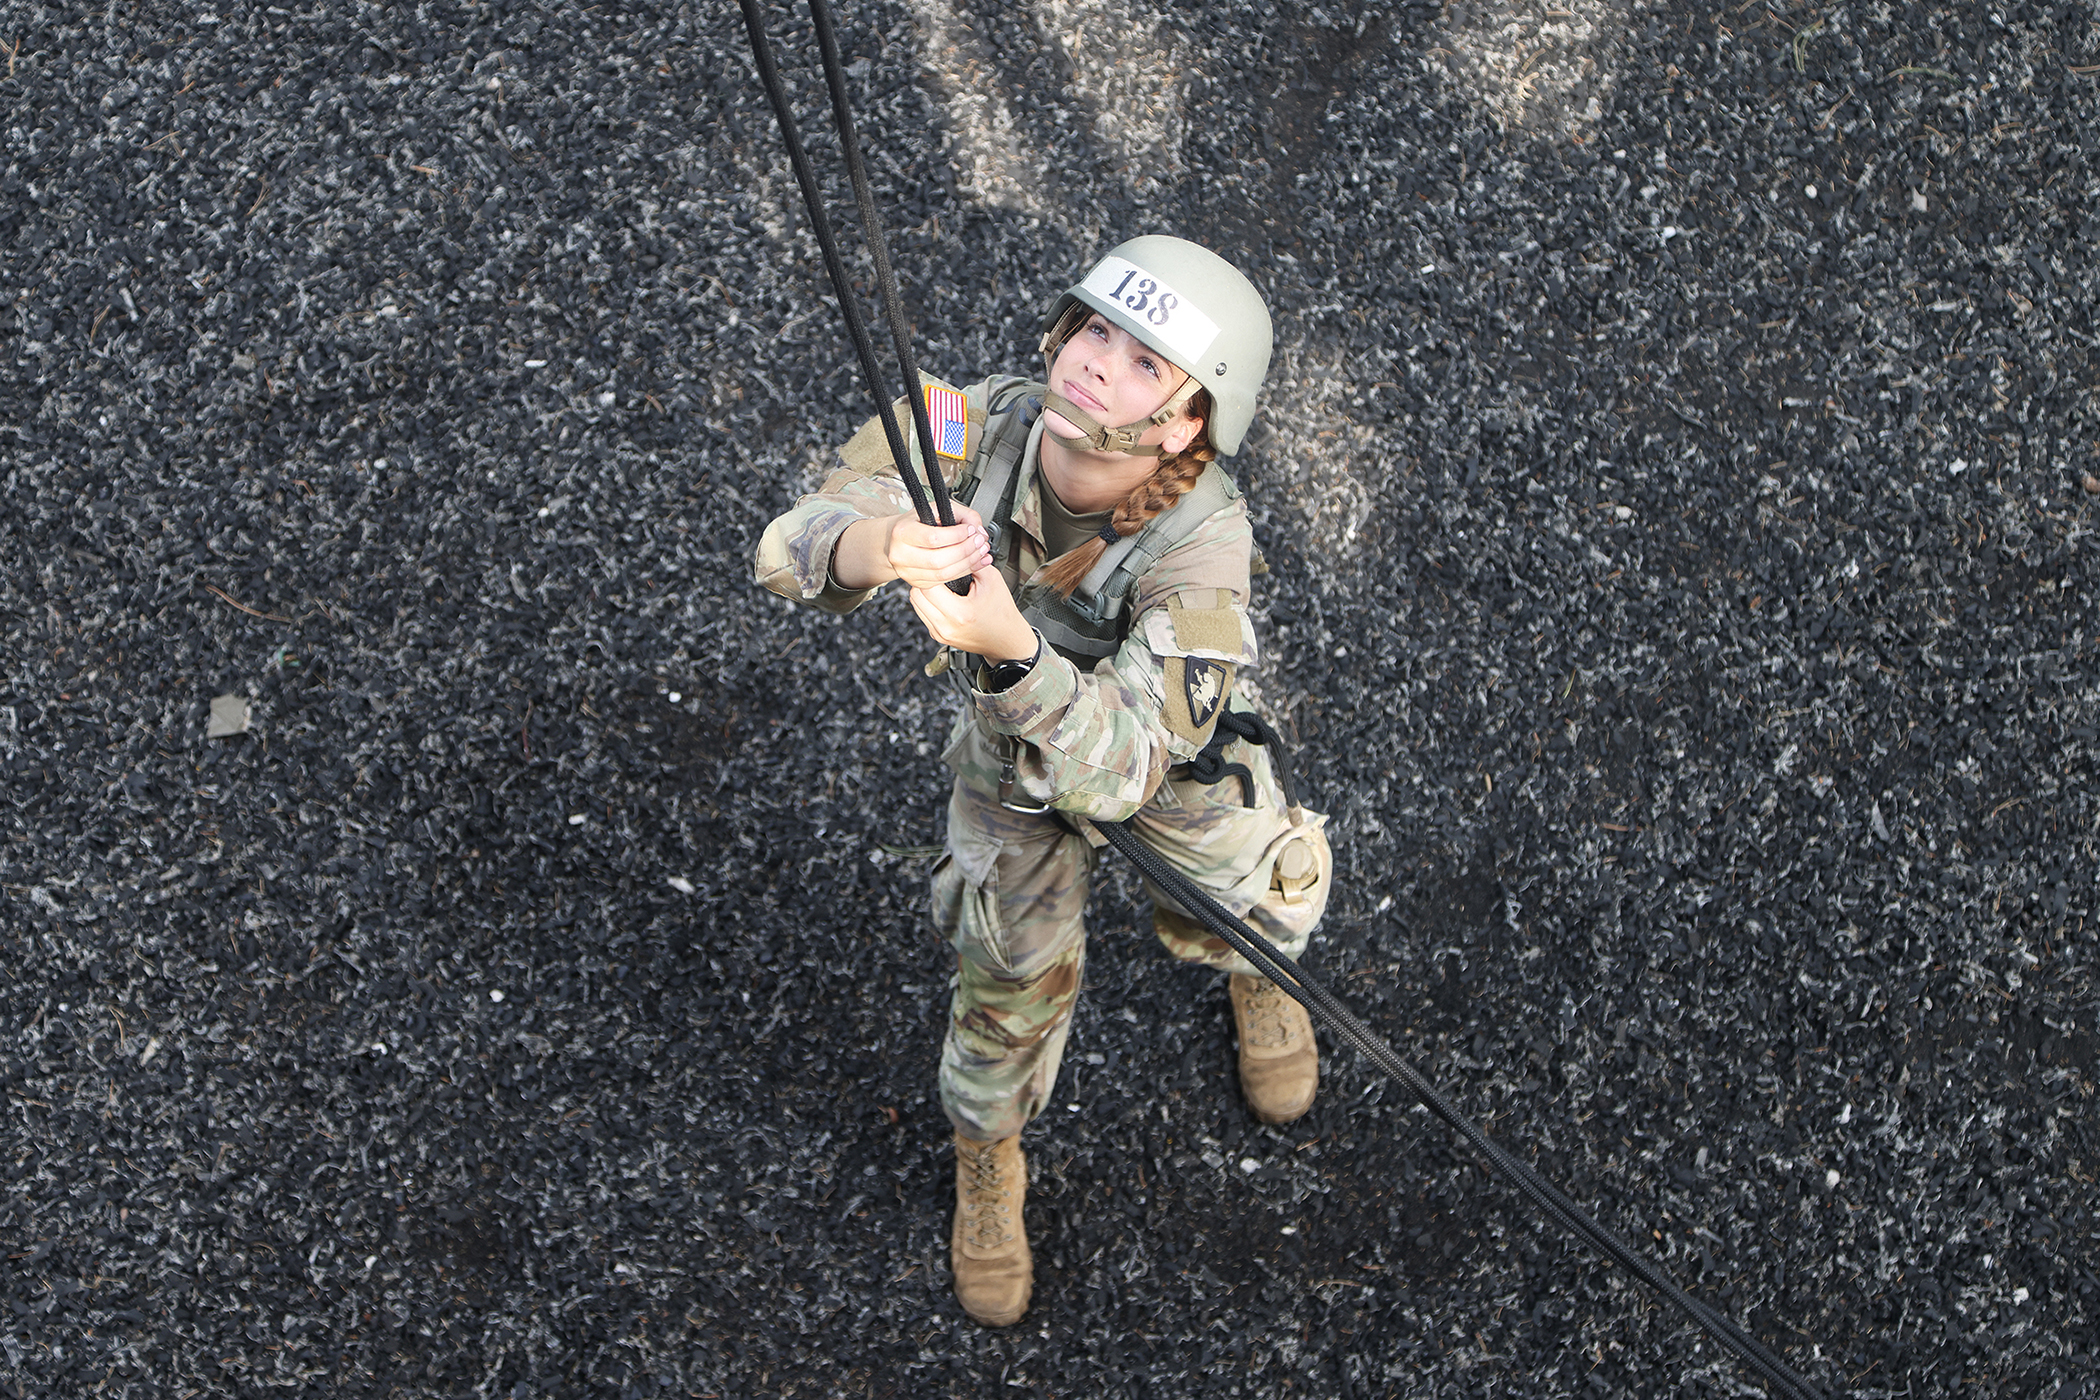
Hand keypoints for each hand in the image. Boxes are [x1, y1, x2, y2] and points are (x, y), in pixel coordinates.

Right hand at [885, 505, 990, 589]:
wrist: (898, 540)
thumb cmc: (918, 522)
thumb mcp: (938, 509)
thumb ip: (962, 515)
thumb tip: (979, 530)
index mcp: (903, 531)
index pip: (933, 538)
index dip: (957, 535)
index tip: (971, 529)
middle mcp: (900, 554)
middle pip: (938, 560)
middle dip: (966, 551)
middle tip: (981, 542)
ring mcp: (907, 571)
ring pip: (943, 574)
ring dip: (968, 563)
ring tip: (981, 553)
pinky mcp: (916, 583)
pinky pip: (943, 581)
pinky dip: (963, 572)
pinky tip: (973, 564)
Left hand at [908, 560, 1036, 662]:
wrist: (1006, 639)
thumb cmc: (1002, 613)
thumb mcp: (991, 581)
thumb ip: (970, 562)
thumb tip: (955, 547)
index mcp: (960, 613)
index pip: (929, 584)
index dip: (934, 570)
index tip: (942, 564)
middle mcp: (946, 626)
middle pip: (916, 595)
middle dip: (926, 580)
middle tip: (938, 573)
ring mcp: (940, 633)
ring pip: (915, 605)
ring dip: (924, 592)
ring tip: (939, 585)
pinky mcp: (938, 636)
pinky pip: (922, 614)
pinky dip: (927, 603)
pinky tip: (940, 597)